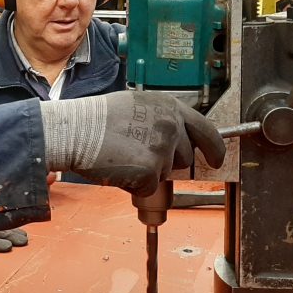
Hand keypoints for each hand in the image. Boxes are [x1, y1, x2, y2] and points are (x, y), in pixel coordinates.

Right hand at [40, 91, 225, 195]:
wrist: (75, 131)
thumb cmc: (96, 120)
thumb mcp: (135, 106)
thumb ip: (159, 119)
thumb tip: (173, 137)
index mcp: (169, 106)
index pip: (205, 129)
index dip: (214, 147)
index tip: (216, 159)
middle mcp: (171, 125)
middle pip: (184, 157)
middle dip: (167, 161)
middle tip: (138, 154)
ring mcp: (163, 148)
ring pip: (166, 173)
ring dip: (149, 172)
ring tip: (124, 157)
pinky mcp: (151, 171)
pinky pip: (150, 187)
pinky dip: (135, 184)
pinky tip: (119, 168)